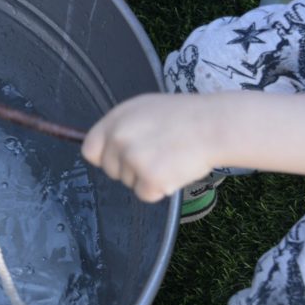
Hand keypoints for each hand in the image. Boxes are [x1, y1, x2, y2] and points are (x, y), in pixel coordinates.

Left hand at [81, 94, 219, 202]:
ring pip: (129, 183)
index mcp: (116, 119)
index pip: (89, 150)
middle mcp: (119, 138)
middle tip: (157, 154)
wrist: (214, 126)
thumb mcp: (145, 109)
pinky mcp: (148, 178)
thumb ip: (122, 127)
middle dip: (130, 169)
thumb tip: (106, 147)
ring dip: (147, 177)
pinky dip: (160, 189)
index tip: (121, 158)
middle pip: (110, 170)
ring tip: (170, 157)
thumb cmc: (185, 117)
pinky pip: (145, 195)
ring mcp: (132, 159)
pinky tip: (175, 169)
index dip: (105, 157)